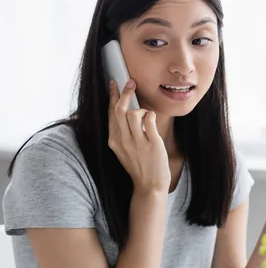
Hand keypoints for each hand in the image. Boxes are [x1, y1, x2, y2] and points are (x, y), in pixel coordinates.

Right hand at [108, 79, 170, 194]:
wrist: (150, 185)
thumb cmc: (139, 165)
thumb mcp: (124, 150)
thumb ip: (123, 133)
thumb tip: (127, 111)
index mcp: (114, 141)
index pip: (110, 114)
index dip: (112, 96)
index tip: (114, 83)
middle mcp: (123, 141)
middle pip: (120, 110)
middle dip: (125, 92)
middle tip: (131, 82)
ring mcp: (137, 142)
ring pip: (134, 113)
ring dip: (141, 109)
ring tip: (147, 116)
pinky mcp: (152, 144)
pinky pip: (150, 120)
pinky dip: (151, 115)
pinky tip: (152, 120)